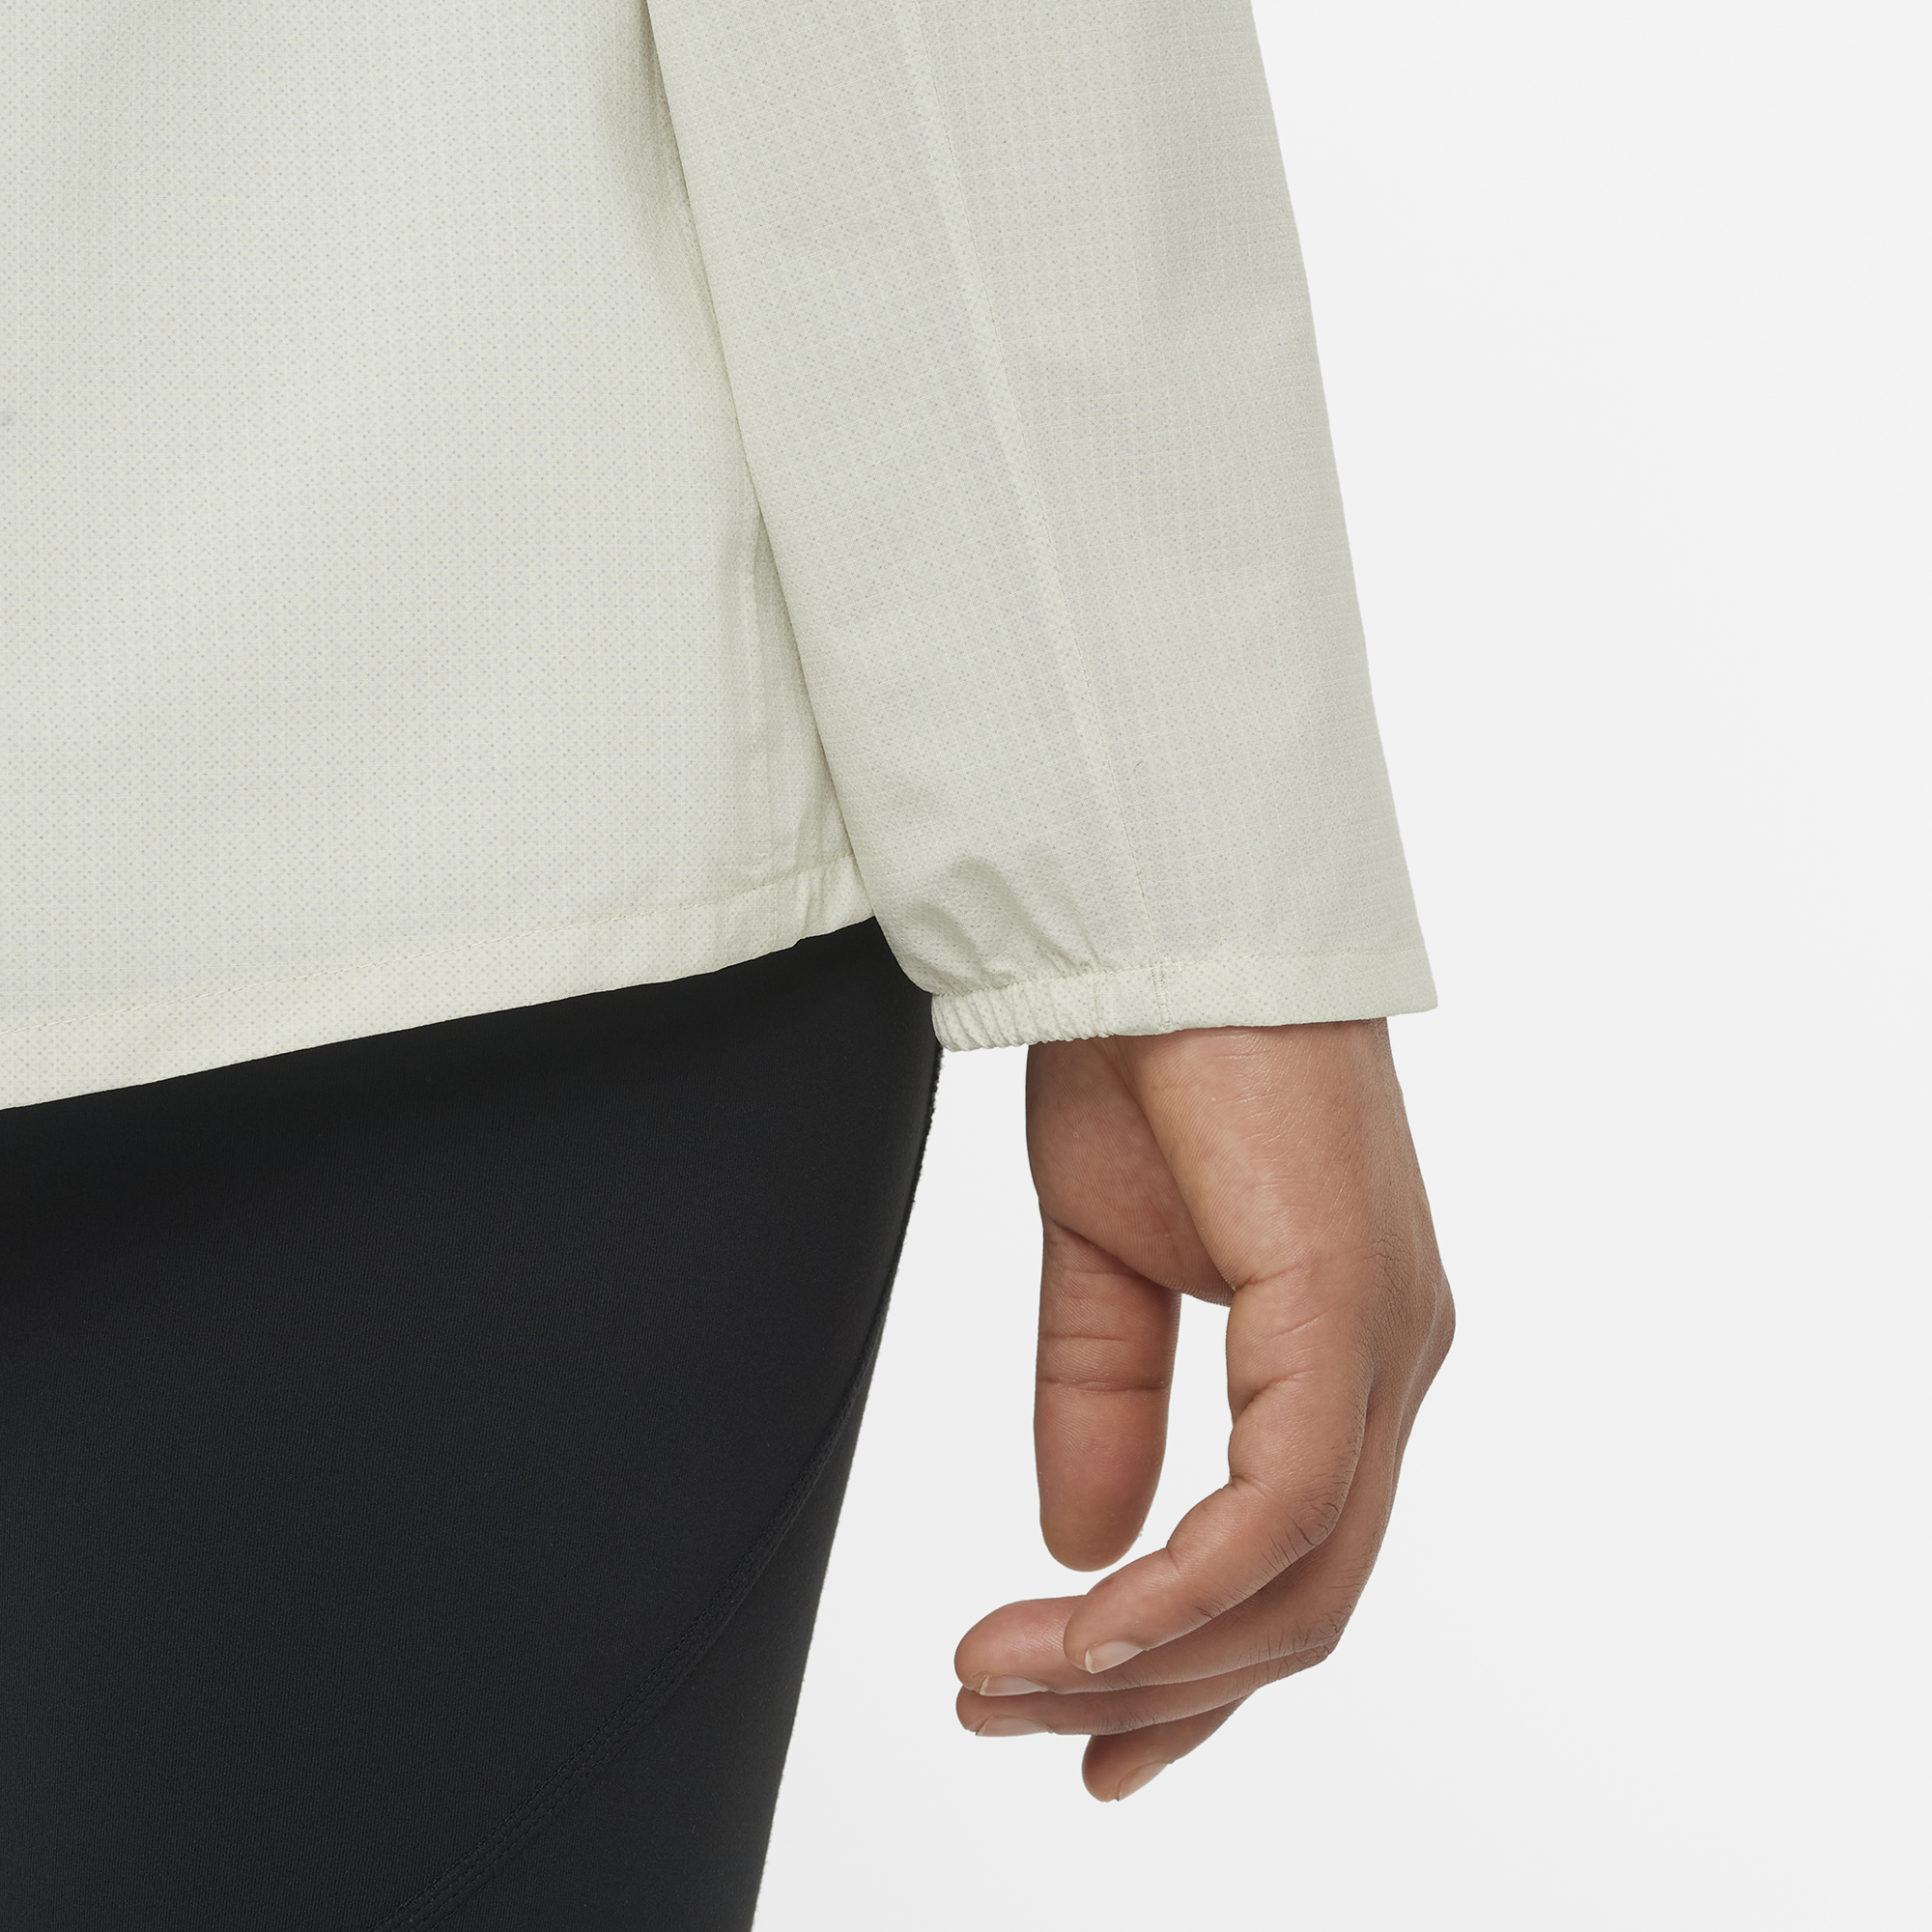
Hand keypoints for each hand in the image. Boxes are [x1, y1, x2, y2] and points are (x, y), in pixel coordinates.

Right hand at [953, 1018, 1451, 1799]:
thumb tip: (1081, 1543)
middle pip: (1300, 1603)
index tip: (1081, 1733)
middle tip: (1002, 1719)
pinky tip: (1081, 1628)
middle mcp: (1389, 1359)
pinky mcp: (1345, 1304)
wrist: (1157, 917)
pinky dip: (1180, 1589)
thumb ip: (1103, 1396)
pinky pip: (1281, 1505)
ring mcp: (1384, 1337)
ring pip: (1297, 1581)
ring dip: (1143, 1658)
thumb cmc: (1147, 1057)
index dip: (1191, 1670)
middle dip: (1151, 1690)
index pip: (1293, 1562)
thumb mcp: (1100, 1261)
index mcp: (1342, 1350)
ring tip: (998, 1682)